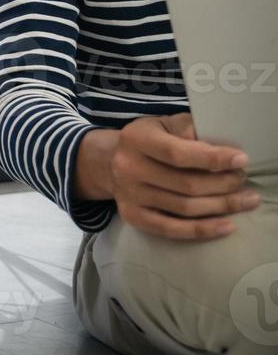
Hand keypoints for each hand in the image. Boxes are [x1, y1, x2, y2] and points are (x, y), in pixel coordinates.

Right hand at [105, 114, 256, 239]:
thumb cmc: (148, 140)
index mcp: (136, 139)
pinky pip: (172, 230)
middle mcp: (128, 167)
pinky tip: (228, 226)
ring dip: (222, 206)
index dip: (212, 159)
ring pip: (185, 207)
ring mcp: (129, 195)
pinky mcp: (132, 216)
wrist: (109, 163)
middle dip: (223, 184)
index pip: (177, 153)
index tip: (241, 160)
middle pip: (186, 184)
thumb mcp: (163, 124)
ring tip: (245, 200)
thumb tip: (221, 148)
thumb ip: (189, 130)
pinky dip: (203, 230)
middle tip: (242, 180)